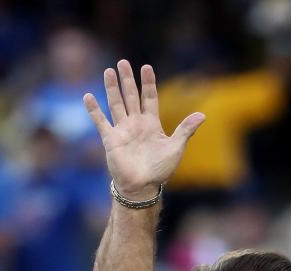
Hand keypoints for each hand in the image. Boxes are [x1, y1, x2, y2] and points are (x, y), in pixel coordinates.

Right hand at [84, 59, 203, 195]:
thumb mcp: (176, 148)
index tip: (146, 67)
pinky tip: (88, 96)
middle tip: (123, 62)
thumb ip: (186, 130)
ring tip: (108, 71)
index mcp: (151, 123)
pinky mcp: (110, 140)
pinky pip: (101, 122)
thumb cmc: (159, 171)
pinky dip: (94, 110)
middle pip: (130, 96)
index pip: (149, 97)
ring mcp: (122, 130)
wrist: (142, 188)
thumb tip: (202, 115)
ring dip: (112, 88)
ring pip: (116, 104)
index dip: (148, 82)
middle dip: (127, 79)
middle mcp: (135, 124)